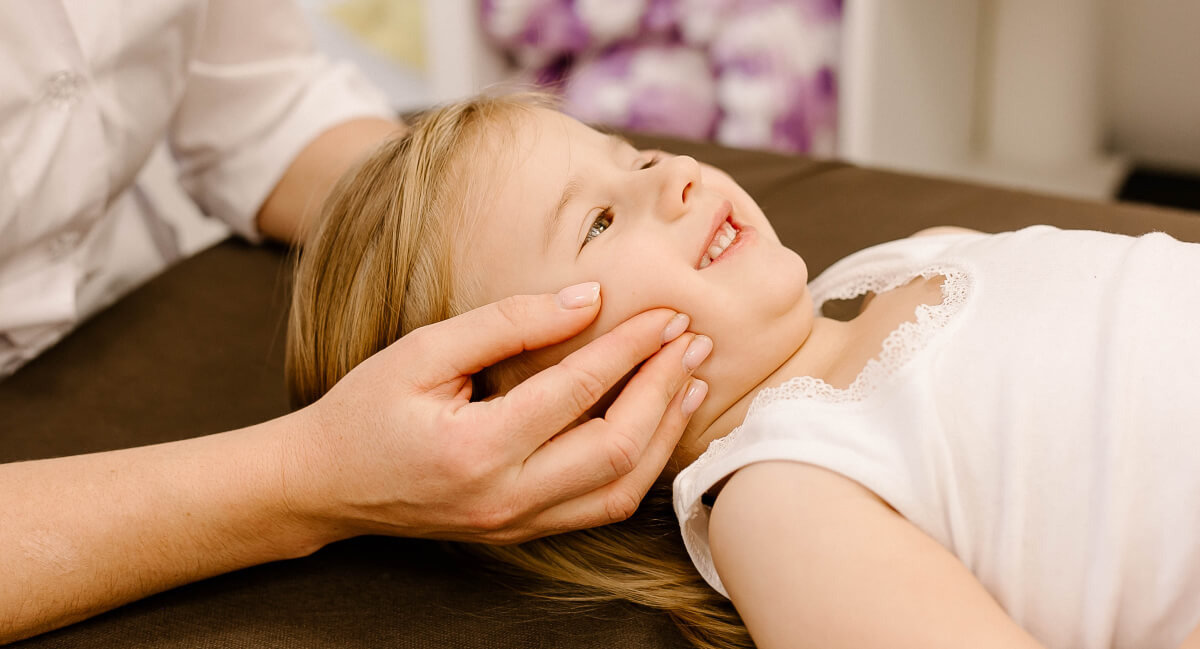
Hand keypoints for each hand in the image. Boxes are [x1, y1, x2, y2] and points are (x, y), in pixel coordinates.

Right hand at [283, 282, 710, 543]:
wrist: (324, 486)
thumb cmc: (365, 411)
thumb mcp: (421, 352)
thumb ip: (506, 325)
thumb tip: (587, 300)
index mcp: (475, 449)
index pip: (576, 392)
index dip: (628, 348)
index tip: (664, 314)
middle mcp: (505, 498)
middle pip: (616, 449)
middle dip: (662, 390)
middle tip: (692, 342)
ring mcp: (517, 524)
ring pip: (620, 489)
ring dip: (663, 434)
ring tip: (690, 382)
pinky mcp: (522, 532)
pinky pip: (600, 507)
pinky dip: (639, 466)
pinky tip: (656, 426)